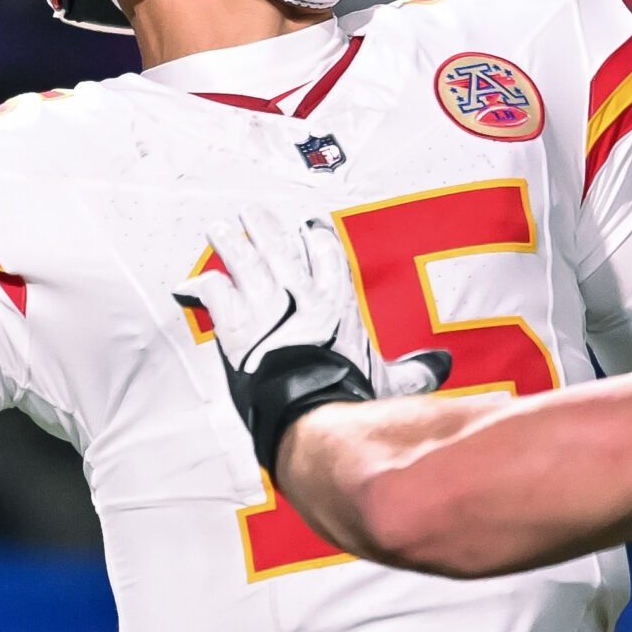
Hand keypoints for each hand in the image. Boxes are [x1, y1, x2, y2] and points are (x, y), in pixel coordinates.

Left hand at [175, 210, 447, 468]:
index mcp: (338, 301)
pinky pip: (213, 291)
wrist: (313, 418)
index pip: (326, 252)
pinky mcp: (235, 325)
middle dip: (267, 226)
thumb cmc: (352, 402)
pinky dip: (199, 287)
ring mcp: (266, 306)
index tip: (308, 228)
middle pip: (281, 245)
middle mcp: (302, 294)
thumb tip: (442, 364)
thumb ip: (414, 369)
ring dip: (231, 242)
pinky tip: (188, 287)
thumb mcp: (390, 382)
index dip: (314, 238)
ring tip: (220, 227)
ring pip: (244, 258)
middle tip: (254, 212)